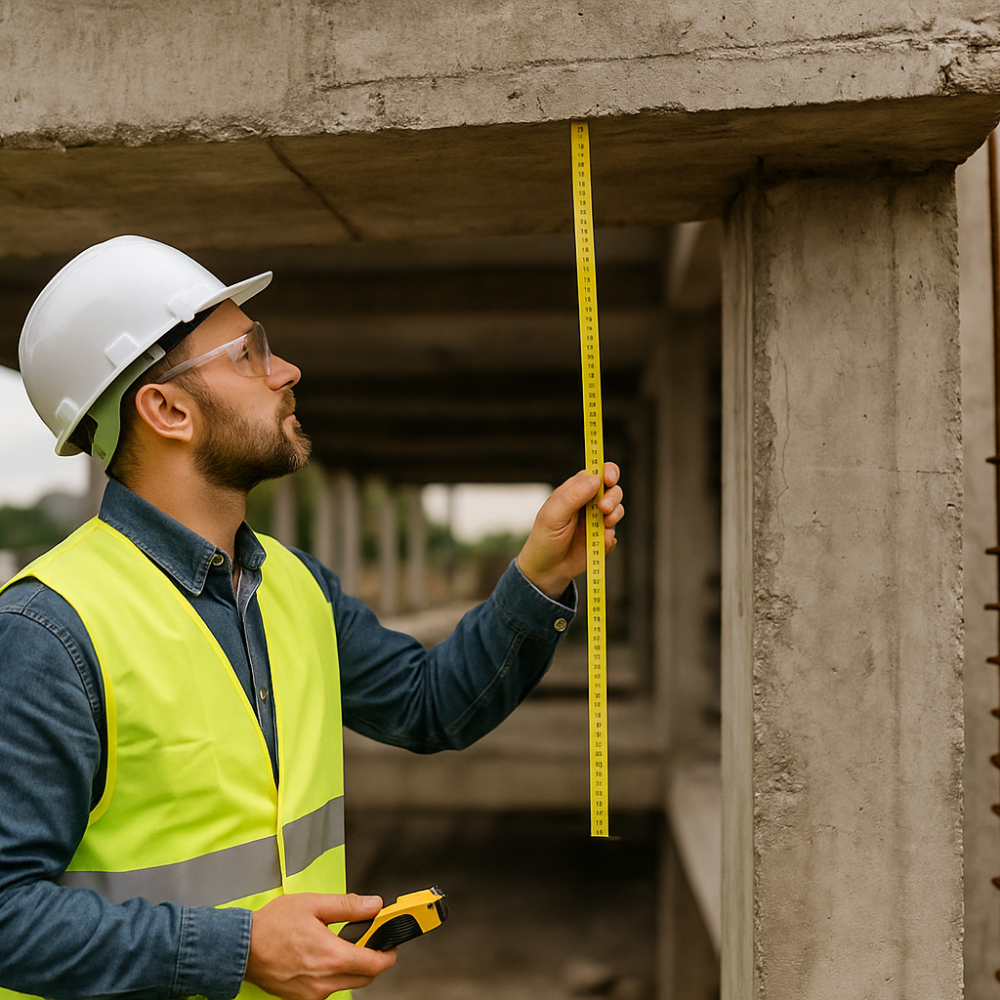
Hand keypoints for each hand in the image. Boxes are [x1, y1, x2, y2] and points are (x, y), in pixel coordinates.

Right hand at [244, 892, 396, 999]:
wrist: (242, 948)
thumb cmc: (272, 926)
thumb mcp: (314, 905)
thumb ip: (348, 906)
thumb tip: (374, 905)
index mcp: (332, 957)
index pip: (376, 964)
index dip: (389, 952)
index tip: (391, 941)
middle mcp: (324, 982)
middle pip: (366, 977)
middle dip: (373, 959)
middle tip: (368, 939)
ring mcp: (313, 994)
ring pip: (348, 984)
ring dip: (353, 967)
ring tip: (341, 944)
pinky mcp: (302, 999)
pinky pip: (329, 989)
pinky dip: (334, 975)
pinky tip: (323, 957)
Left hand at [516, 462, 623, 600]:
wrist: (546, 570)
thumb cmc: (545, 538)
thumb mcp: (553, 515)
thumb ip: (572, 496)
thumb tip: (595, 479)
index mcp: (575, 491)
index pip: (597, 473)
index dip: (607, 472)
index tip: (609, 479)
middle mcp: (588, 503)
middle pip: (612, 489)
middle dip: (613, 496)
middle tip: (604, 508)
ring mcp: (597, 521)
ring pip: (618, 509)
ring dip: (615, 515)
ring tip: (603, 525)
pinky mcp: (602, 539)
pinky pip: (614, 534)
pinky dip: (608, 538)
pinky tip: (595, 544)